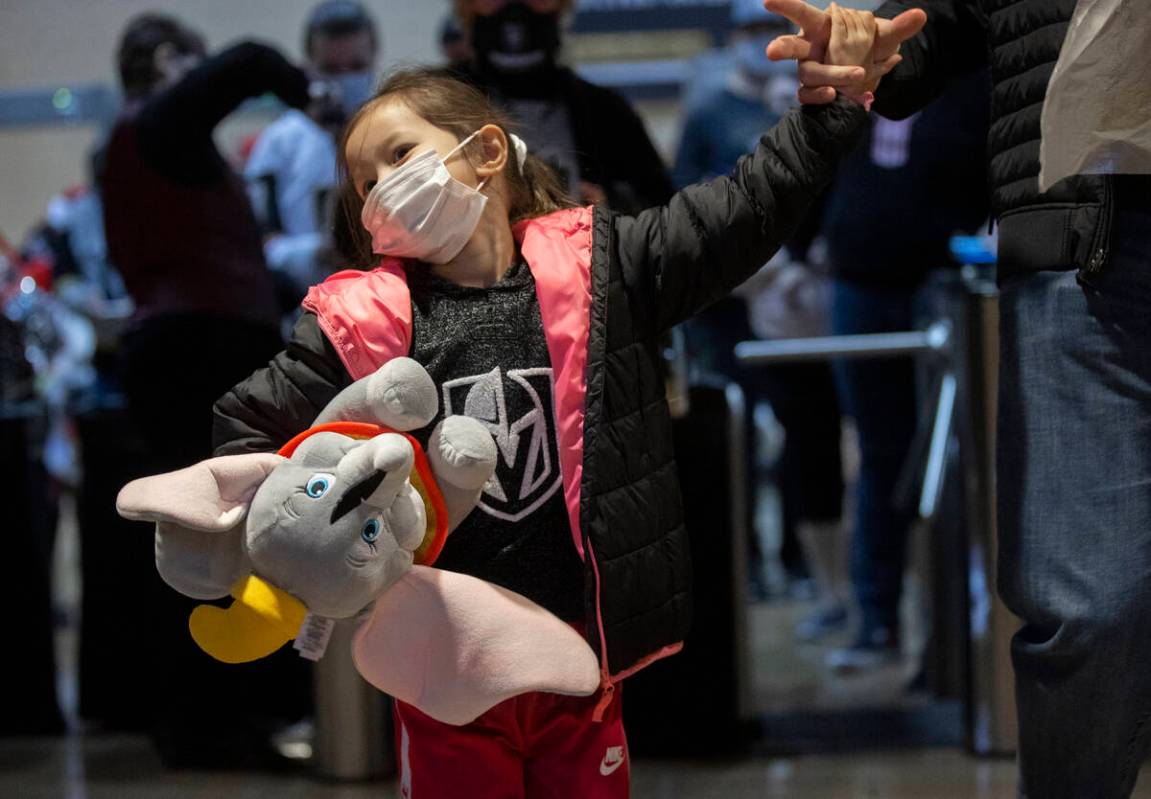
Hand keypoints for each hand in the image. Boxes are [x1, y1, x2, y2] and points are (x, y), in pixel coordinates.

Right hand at [764, 0, 926, 104]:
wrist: (866, 75)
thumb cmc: (867, 47)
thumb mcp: (883, 38)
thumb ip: (897, 28)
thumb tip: (922, 15)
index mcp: (821, 27)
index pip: (800, 13)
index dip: (784, 5)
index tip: (766, 0)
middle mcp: (809, 48)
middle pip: (791, 46)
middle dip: (781, 47)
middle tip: (771, 52)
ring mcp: (809, 71)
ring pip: (808, 74)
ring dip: (829, 75)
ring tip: (852, 76)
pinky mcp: (811, 91)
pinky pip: (809, 96)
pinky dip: (820, 96)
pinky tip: (835, 97)